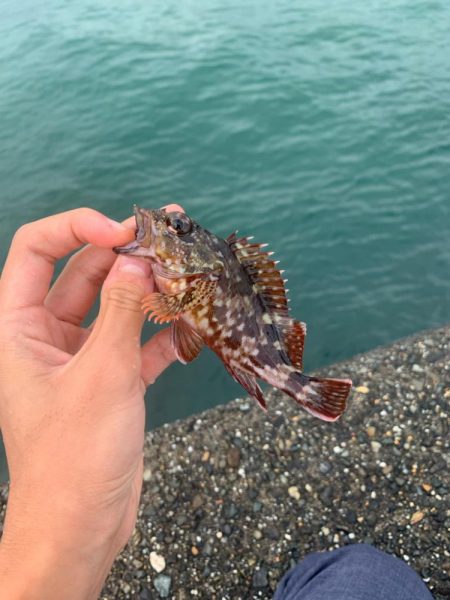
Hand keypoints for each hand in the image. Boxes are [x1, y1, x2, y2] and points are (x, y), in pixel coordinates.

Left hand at [0, 206, 180, 598]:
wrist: (81, 528)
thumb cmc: (75, 457)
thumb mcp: (102, 376)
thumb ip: (121, 312)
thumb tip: (138, 260)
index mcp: (20, 329)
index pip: (36, 251)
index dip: (76, 228)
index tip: (123, 230)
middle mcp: (47, 337)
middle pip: (83, 274)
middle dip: (124, 254)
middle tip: (169, 240)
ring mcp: (82, 359)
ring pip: (115, 307)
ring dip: (148, 292)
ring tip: (187, 275)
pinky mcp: (110, 382)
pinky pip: (137, 344)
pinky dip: (161, 335)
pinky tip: (191, 331)